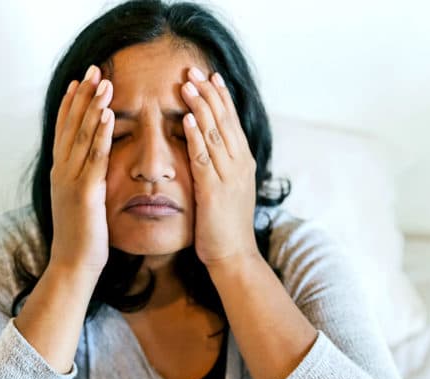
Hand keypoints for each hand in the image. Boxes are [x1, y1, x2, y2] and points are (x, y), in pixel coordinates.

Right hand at [49, 65, 114, 275]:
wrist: (73, 266)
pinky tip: (109, 114)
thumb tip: (90, 168)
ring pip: (81, 135)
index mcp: (61, 173)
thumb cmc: (82, 238)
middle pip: (70, 125)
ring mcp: (71, 181)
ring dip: (92, 106)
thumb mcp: (80, 203)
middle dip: (82, 94)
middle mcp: (61, 171)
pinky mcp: (85, 193)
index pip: (64, 130)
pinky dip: (100, 133)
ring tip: (103, 81)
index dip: (71, 103)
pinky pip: (94, 157)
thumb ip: (83, 181)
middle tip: (93, 68)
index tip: (80, 80)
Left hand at [180, 67, 259, 268]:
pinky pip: (203, 156)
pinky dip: (195, 134)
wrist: (234, 257)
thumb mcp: (227, 192)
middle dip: (209, 93)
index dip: (221, 98)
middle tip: (194, 70)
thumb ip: (220, 169)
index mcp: (243, 163)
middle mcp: (240, 164)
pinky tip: (186, 117)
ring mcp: (229, 176)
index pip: (232, 123)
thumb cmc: (226, 228)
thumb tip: (208, 151)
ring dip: (200, 106)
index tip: (210, 77)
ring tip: (187, 84)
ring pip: (214, 133)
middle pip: (224, 121)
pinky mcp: (214, 189)